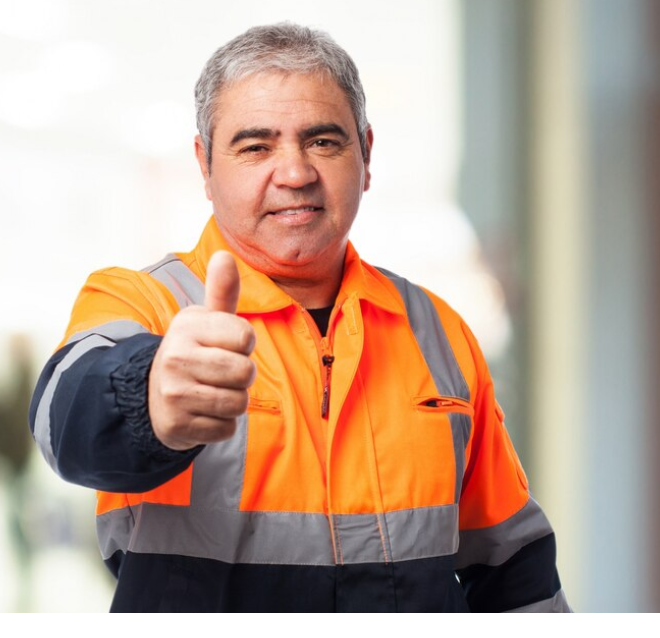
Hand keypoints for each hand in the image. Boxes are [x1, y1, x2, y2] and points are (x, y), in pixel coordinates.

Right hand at [148, 251, 255, 449]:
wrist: (154, 395)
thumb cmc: (193, 352)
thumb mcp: (205, 321)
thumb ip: (222, 291)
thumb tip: (225, 255)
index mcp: (187, 326)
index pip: (246, 336)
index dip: (244, 344)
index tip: (227, 346)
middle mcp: (176, 357)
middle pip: (245, 372)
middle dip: (243, 376)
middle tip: (223, 373)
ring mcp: (174, 393)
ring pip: (238, 403)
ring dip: (234, 401)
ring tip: (213, 391)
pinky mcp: (177, 425)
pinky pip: (226, 428)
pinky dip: (221, 424)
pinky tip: (203, 412)